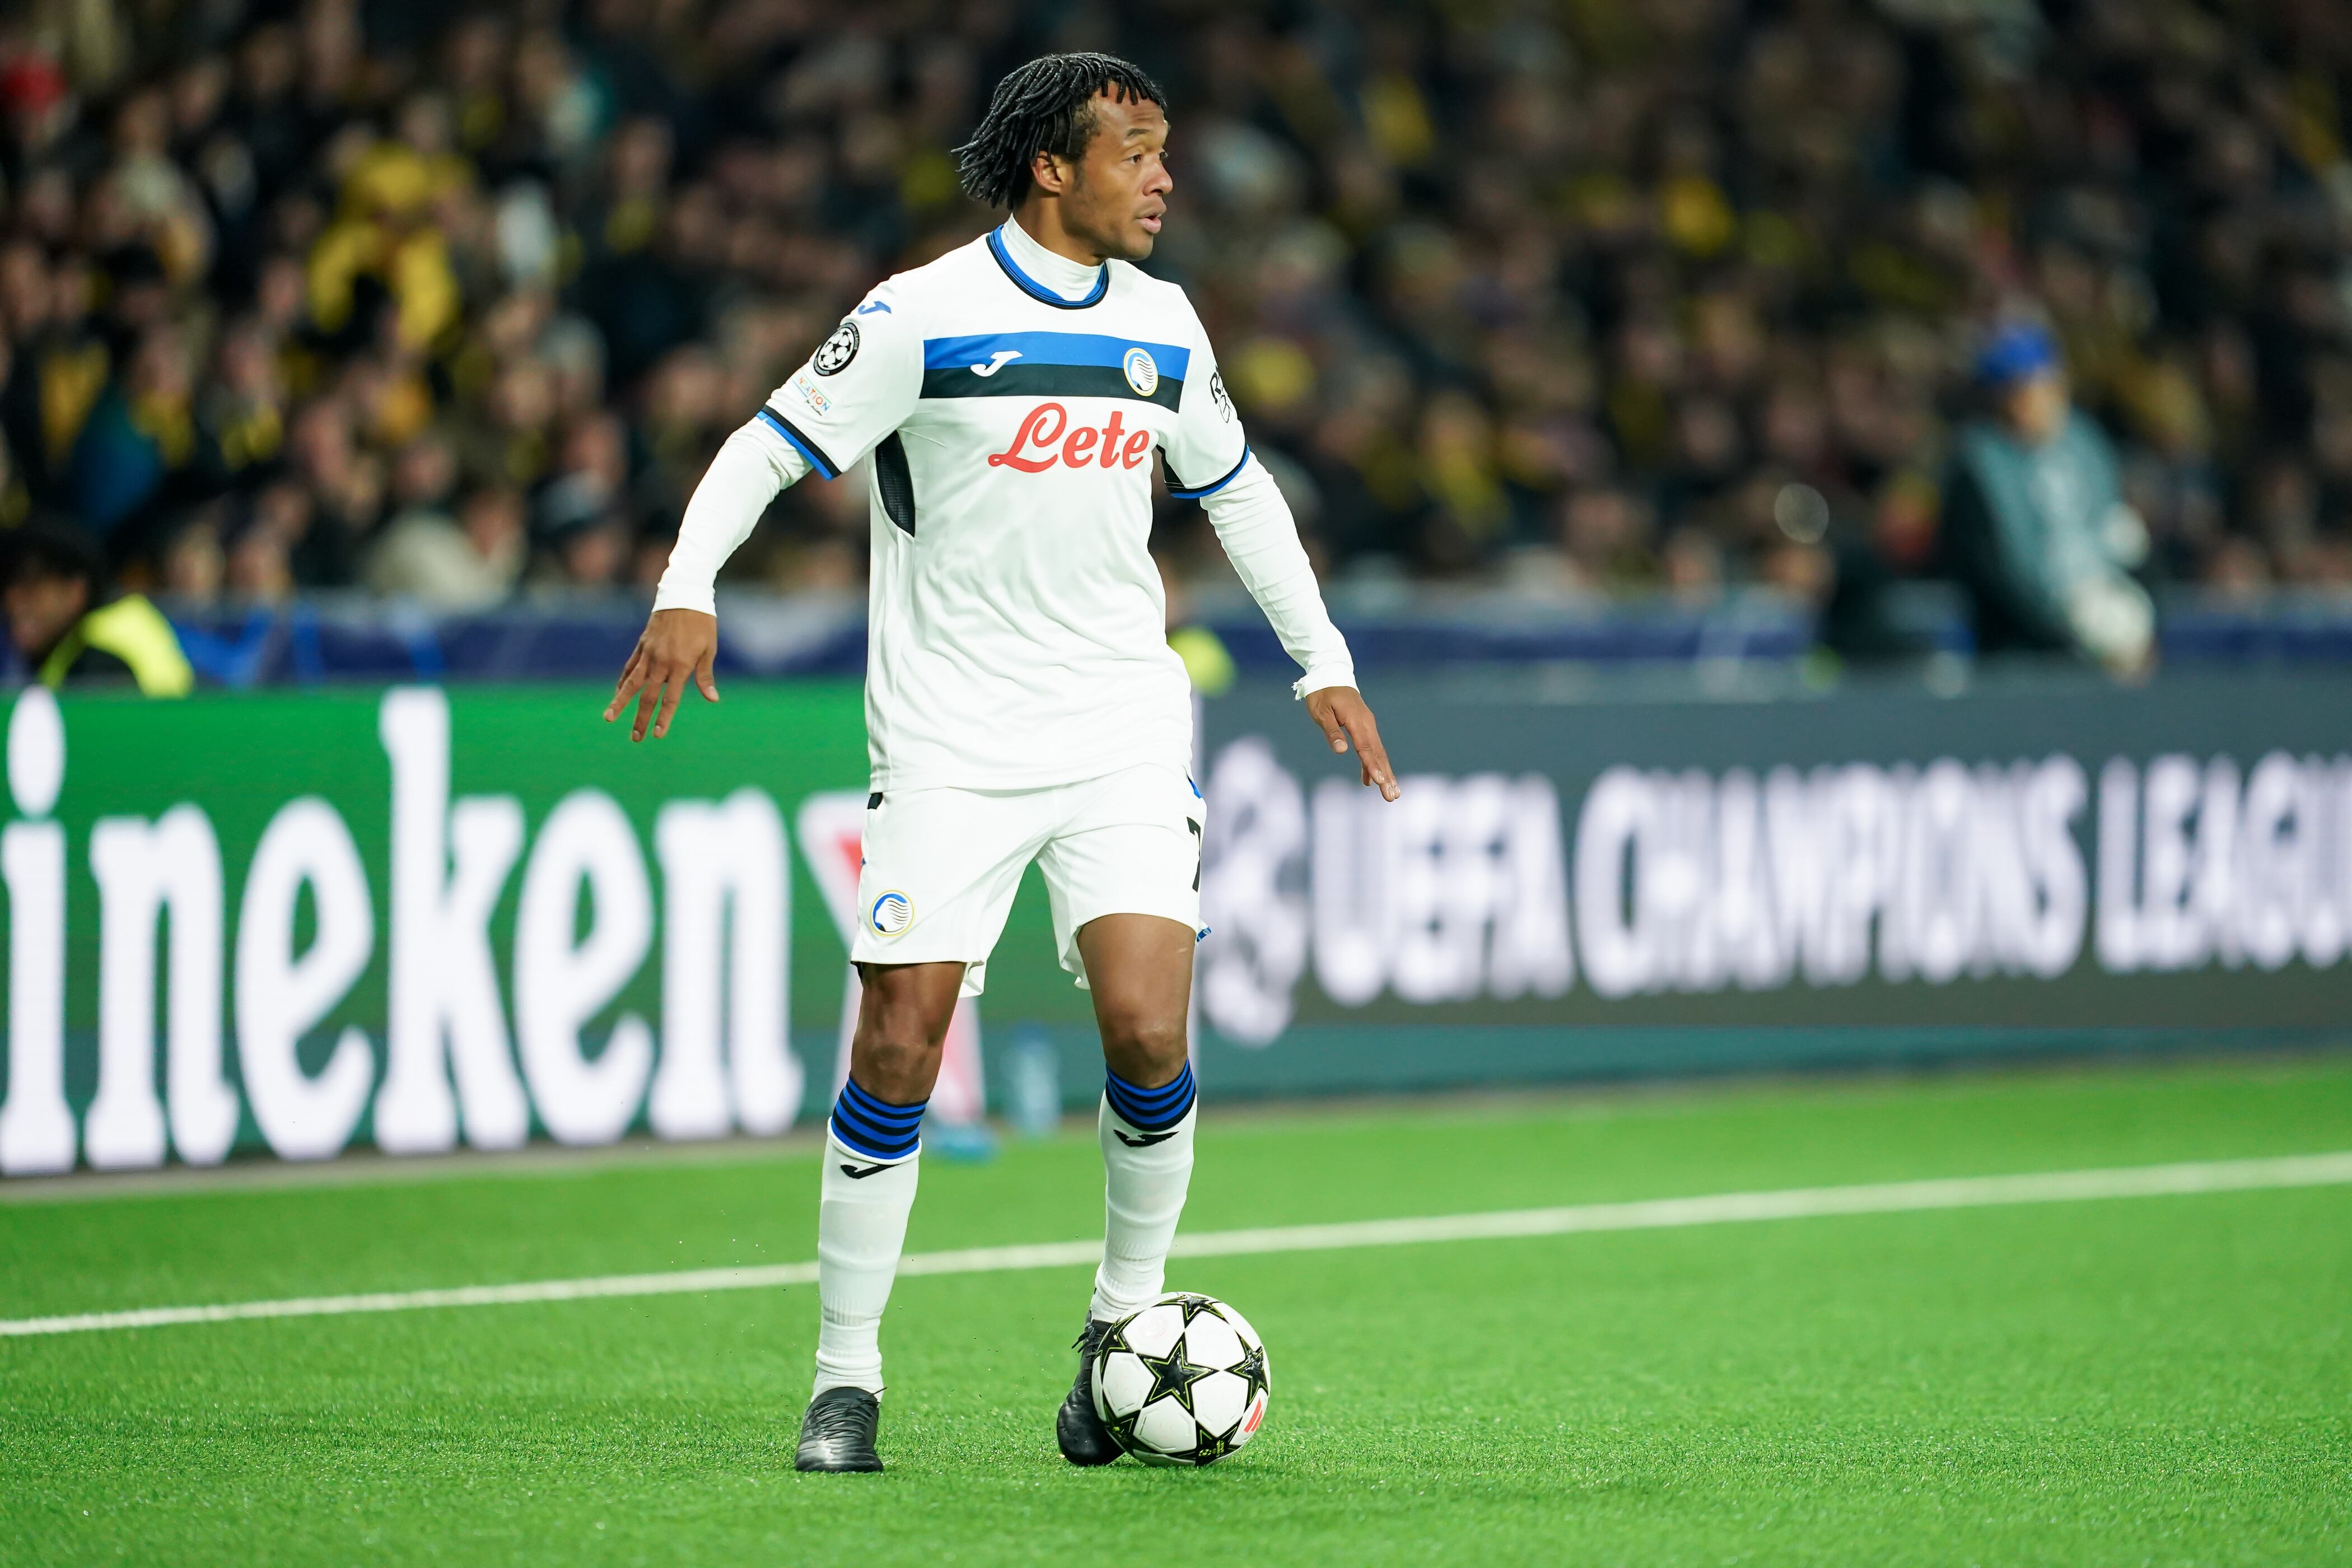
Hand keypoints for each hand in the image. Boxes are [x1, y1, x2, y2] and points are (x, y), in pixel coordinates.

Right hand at [604, 608, 718, 740]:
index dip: (664, 718)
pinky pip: (630, 667)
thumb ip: (705, 676)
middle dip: (640, 718)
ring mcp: (648, 654)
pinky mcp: (642, 646)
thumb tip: (713, 699)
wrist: (683, 595)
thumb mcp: (709, 648)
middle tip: (634, 738)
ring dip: (620, 702)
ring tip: (608, 718)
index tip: (657, 735)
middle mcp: (661, 662)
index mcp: (680, 665)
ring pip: (631, 683)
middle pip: (648, 696)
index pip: (670, 699)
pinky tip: (617, 693)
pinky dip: (622, 681)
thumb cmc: (701, 623)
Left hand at [1305, 685, 1398, 801]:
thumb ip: (1331, 731)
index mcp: (1356, 721)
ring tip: (1392, 793)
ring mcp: (1367, 725)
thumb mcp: (1321, 712)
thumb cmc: (1322, 694)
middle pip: (1378, 754)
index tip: (1379, 782)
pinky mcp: (1364, 726)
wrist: (1330, 675)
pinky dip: (1374, 764)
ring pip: (1378, 752)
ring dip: (1385, 773)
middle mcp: (1367, 724)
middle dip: (1385, 776)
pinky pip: (1372, 748)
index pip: (1366, 748)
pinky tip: (1372, 780)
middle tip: (1392, 797)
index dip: (1372, 766)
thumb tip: (1341, 751)